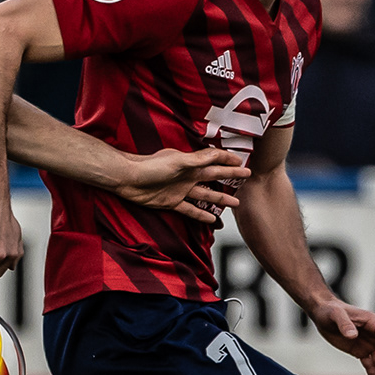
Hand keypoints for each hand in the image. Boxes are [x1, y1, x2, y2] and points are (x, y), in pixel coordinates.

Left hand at [115, 147, 249, 224]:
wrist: (128, 179)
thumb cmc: (149, 167)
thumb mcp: (177, 161)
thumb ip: (198, 160)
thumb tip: (217, 155)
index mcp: (191, 163)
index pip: (214, 159)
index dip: (228, 159)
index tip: (243, 161)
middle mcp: (188, 176)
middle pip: (214, 176)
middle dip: (231, 176)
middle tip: (247, 177)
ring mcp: (180, 190)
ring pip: (206, 195)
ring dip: (221, 198)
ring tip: (236, 202)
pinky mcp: (171, 202)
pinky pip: (190, 209)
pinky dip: (202, 214)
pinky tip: (212, 219)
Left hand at [309, 298, 374, 374]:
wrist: (322, 314)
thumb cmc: (329, 310)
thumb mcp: (335, 314)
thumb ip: (344, 324)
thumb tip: (353, 335)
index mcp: (372, 322)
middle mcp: (374, 334)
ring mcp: (368, 344)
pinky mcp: (360, 351)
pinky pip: (370, 364)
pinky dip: (373, 374)